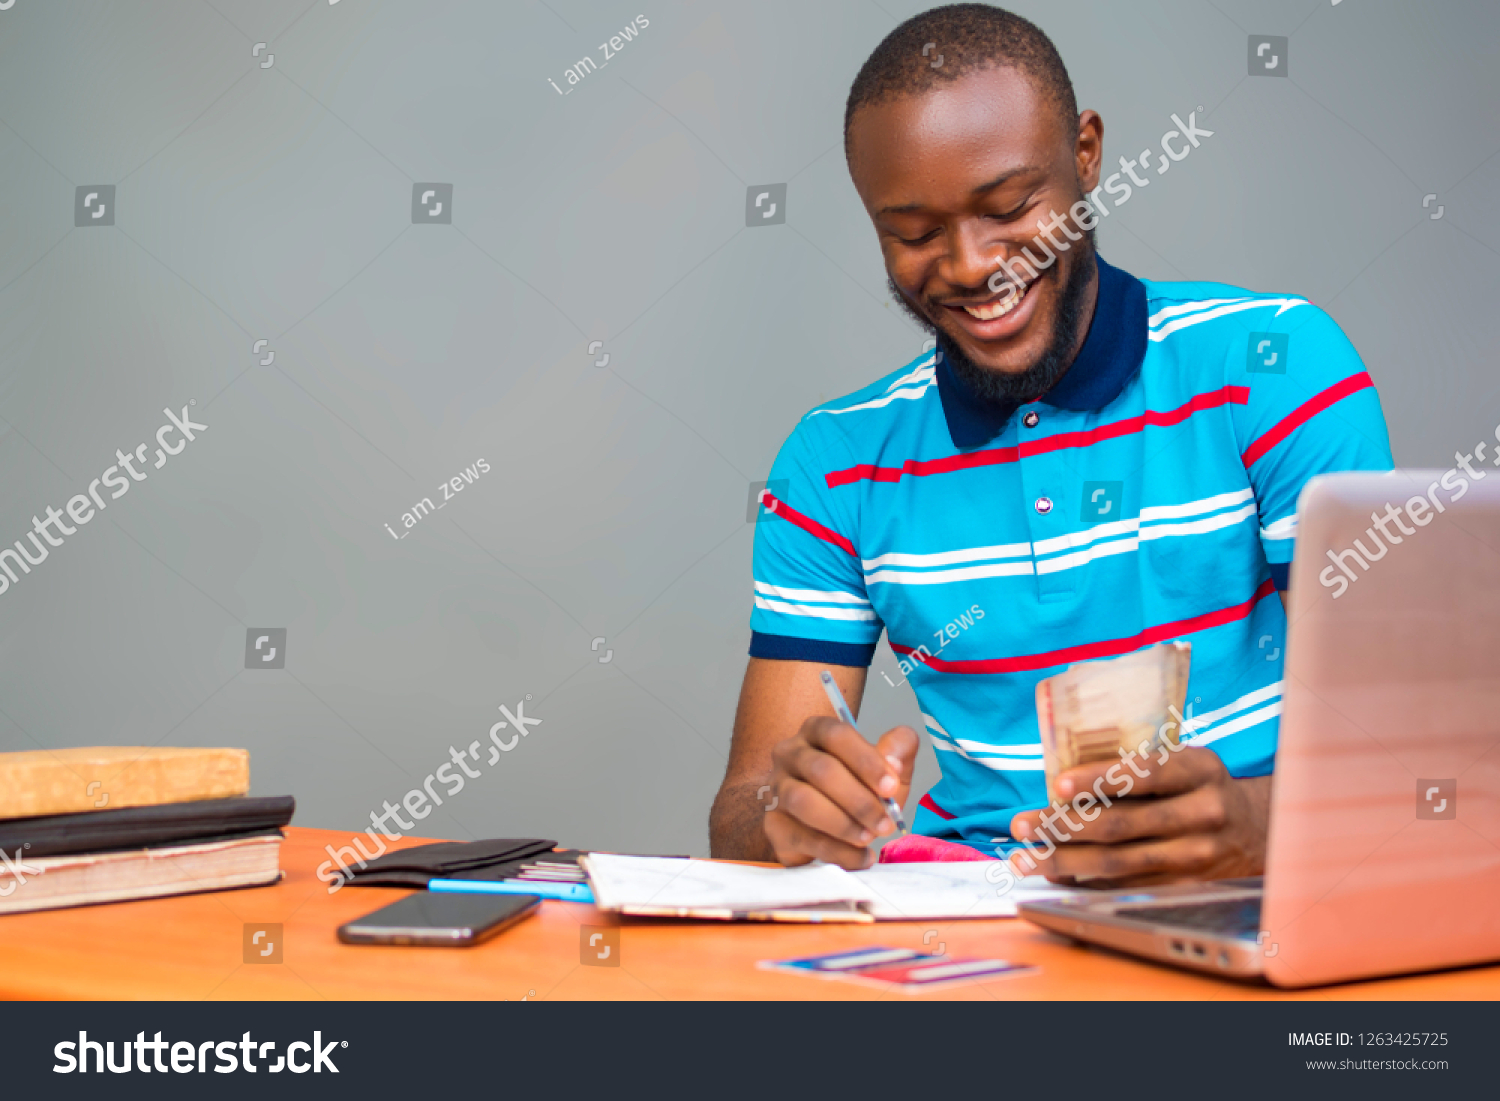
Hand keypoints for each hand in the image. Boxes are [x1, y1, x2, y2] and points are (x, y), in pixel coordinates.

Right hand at [762, 716, 918, 868]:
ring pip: (803, 801)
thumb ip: (899, 749)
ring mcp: (777, 788)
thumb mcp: (889, 767)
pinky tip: (860, 857)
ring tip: (869, 838)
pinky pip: (801, 837)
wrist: (833, 827)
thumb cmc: (862, 788)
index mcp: (817, 731)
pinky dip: (836, 851)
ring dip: (842, 824)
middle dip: (858, 800)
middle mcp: (790, 753)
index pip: (837, 735)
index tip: (891, 787)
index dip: (866, 761)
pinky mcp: (774, 824)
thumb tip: (893, 761)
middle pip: (821, 770)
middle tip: (886, 823)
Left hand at [1006, 746, 1271, 887]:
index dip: (1099, 778)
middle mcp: (1202, 814)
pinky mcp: (1186, 887)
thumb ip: (1138, 766)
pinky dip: (1085, 882)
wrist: (1261, 831)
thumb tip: (1063, 783)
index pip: (1144, 773)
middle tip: (1021, 824)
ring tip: (1024, 857)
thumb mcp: (1185, 762)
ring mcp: (1196, 856)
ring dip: (1062, 861)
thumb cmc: (1201, 788)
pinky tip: (1055, 875)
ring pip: (1117, 863)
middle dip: (1062, 826)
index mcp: (1200, 770)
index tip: (1058, 784)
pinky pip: (1127, 887)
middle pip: (1120, 825)